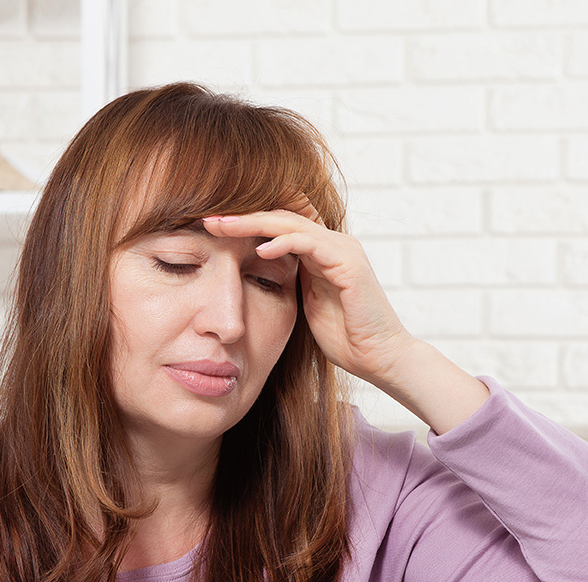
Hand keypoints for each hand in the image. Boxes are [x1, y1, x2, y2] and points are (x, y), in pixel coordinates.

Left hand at [202, 201, 489, 433]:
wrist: (380, 357)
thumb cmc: (346, 338)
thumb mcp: (305, 304)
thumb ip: (289, 283)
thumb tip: (257, 275)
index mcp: (321, 252)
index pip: (278, 226)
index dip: (245, 225)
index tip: (211, 229)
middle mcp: (332, 243)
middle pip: (281, 217)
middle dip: (242, 218)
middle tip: (208, 219)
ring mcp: (342, 250)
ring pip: (292, 223)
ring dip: (254, 223)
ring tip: (222, 227)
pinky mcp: (349, 263)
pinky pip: (311, 244)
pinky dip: (284, 243)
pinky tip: (260, 249)